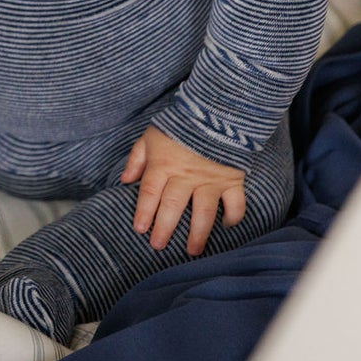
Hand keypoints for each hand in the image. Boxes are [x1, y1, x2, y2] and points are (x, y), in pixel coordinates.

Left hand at [120, 125, 246, 256]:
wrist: (216, 110)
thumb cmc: (180, 123)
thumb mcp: (151, 134)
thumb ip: (137, 158)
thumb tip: (124, 180)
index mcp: (163, 164)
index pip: (150, 193)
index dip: (144, 212)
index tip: (140, 229)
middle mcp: (185, 175)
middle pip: (172, 206)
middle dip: (164, 228)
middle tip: (158, 246)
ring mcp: (210, 179)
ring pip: (203, 212)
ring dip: (198, 233)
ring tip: (192, 251)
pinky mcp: (232, 179)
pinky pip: (235, 203)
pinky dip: (233, 216)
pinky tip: (227, 227)